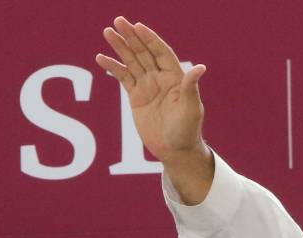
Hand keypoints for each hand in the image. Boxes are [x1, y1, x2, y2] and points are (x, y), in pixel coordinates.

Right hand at [95, 17, 206, 163]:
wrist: (175, 151)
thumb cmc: (187, 131)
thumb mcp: (191, 109)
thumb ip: (191, 87)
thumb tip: (201, 67)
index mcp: (175, 78)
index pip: (161, 52)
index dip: (150, 39)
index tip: (137, 26)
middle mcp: (161, 79)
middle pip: (144, 52)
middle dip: (131, 37)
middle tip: (118, 21)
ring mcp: (148, 86)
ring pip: (132, 62)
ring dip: (120, 47)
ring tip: (107, 32)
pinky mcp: (136, 97)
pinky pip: (123, 78)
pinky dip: (113, 68)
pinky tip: (101, 58)